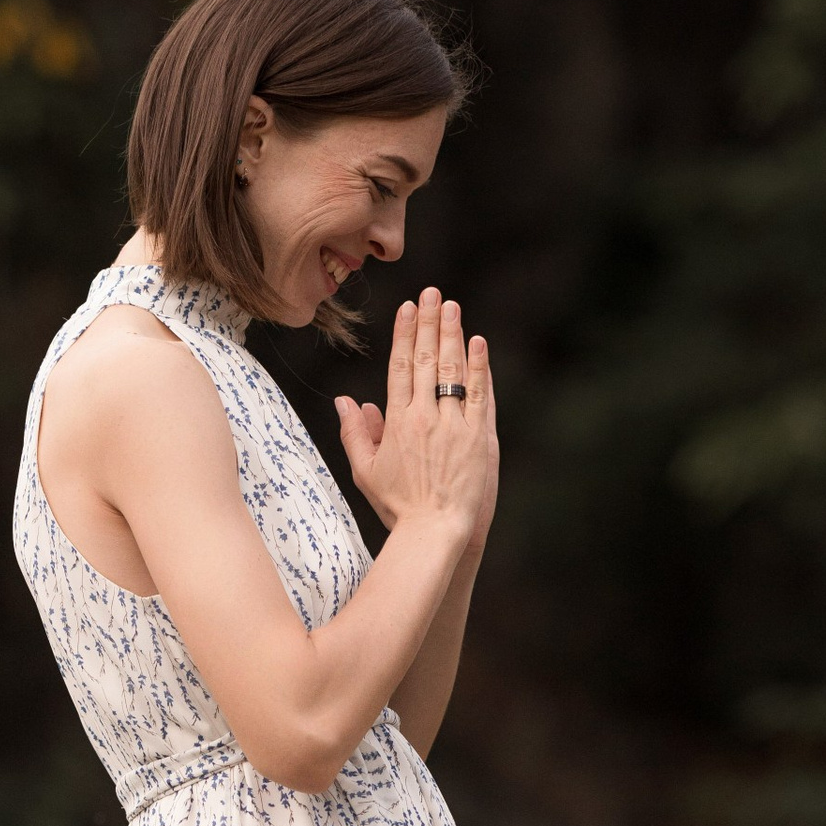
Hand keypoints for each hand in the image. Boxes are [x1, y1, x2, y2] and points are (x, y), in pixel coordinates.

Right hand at [335, 285, 496, 546]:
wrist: (435, 532)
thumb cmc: (399, 506)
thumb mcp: (366, 471)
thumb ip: (355, 432)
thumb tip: (346, 399)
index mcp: (397, 423)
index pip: (400, 367)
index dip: (405, 335)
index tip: (408, 308)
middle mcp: (425, 418)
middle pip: (426, 360)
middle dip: (429, 323)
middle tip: (433, 293)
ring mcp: (454, 426)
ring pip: (453, 371)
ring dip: (453, 336)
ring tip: (453, 307)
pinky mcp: (479, 437)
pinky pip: (478, 395)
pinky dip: (479, 368)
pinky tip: (478, 344)